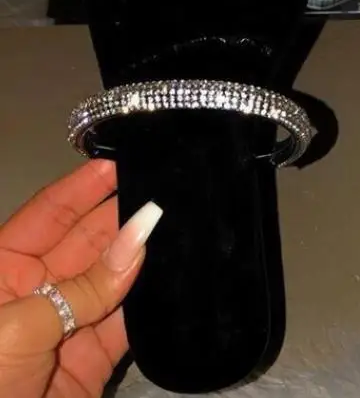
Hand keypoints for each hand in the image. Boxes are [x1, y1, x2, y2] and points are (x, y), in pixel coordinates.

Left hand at [0, 160, 162, 397]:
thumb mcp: (19, 328)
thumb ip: (86, 285)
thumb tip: (142, 234)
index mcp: (1, 270)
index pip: (47, 215)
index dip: (82, 188)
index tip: (120, 161)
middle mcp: (37, 289)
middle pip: (86, 241)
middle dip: (121, 216)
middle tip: (164, 188)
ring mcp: (69, 323)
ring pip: (114, 278)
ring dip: (143, 255)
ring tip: (182, 220)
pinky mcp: (95, 357)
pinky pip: (129, 319)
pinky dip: (153, 299)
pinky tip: (178, 272)